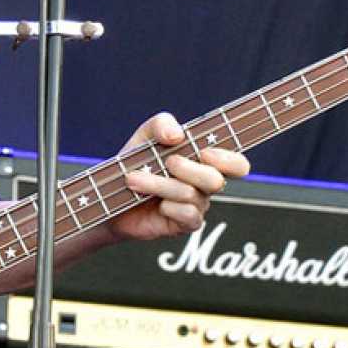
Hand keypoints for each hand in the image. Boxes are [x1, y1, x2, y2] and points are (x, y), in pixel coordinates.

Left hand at [106, 111, 249, 241]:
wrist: (111, 195)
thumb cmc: (135, 163)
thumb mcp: (145, 135)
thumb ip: (162, 123)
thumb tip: (177, 134)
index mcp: (204, 161)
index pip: (237, 164)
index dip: (228, 160)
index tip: (204, 153)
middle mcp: (205, 184)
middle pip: (216, 180)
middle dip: (187, 169)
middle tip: (167, 162)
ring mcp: (197, 205)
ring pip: (192, 194)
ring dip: (159, 184)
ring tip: (134, 179)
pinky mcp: (185, 224)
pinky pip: (187, 214)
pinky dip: (167, 205)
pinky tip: (152, 202)